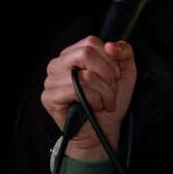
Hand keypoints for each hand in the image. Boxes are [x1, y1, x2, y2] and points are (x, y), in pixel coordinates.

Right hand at [40, 37, 136, 156]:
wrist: (103, 131)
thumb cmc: (110, 102)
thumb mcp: (124, 73)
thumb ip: (123, 52)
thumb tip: (111, 45)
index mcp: (73, 54)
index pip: (91, 42)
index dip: (110, 60)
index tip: (116, 77)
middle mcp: (58, 64)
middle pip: (86, 53)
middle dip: (107, 74)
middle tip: (111, 89)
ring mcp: (50, 80)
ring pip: (85, 75)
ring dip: (104, 92)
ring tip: (106, 102)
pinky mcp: (49, 97)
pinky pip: (76, 90)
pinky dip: (94, 100)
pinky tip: (96, 107)